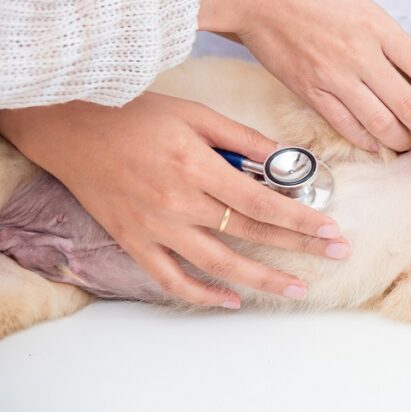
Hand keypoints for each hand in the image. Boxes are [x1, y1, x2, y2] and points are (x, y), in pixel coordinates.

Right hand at [0, 93, 347, 307]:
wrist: (72, 129)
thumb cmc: (136, 115)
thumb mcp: (196, 113)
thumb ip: (242, 138)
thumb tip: (284, 157)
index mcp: (198, 167)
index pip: (263, 202)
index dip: (301, 219)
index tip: (330, 229)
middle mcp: (179, 203)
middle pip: (250, 233)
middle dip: (298, 246)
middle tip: (335, 254)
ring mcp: (155, 228)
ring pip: (218, 264)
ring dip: (262, 279)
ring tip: (297, 288)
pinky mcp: (134, 242)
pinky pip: (171, 279)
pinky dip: (201, 295)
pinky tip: (231, 300)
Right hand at [194, 0, 410, 152]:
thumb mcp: (362, 4)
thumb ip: (393, 36)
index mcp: (379, 27)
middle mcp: (361, 55)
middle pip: (407, 104)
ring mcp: (334, 76)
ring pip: (378, 121)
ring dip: (400, 140)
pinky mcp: (310, 90)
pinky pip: (345, 124)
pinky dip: (365, 140)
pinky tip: (377, 146)